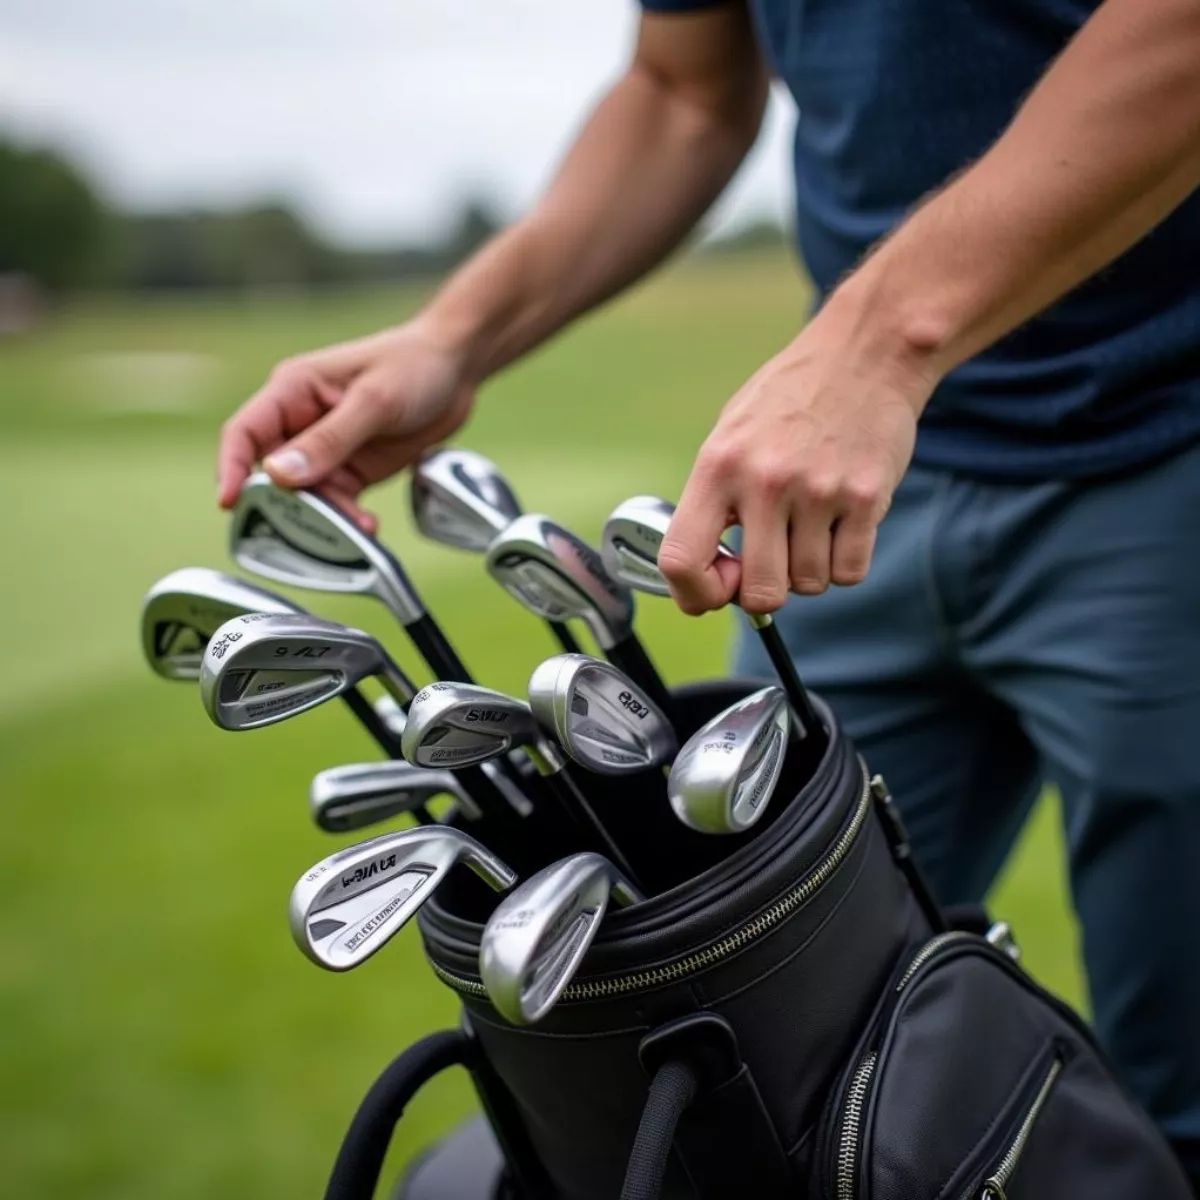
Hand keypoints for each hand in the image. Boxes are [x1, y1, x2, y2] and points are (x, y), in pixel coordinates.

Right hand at [216, 319, 475, 532]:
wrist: (456, 370)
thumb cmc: (413, 366)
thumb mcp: (373, 402)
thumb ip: (330, 439)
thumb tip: (278, 474)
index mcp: (293, 391)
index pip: (244, 433)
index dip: (231, 468)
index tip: (230, 503)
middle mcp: (301, 421)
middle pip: (272, 474)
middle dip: (287, 505)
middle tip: (308, 530)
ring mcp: (327, 448)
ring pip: (307, 495)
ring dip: (326, 518)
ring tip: (356, 529)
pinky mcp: (352, 468)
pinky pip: (338, 502)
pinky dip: (348, 519)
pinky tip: (368, 527)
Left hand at [659, 296, 938, 614]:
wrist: (865, 352)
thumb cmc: (790, 399)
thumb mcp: (730, 435)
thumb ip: (715, 501)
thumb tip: (708, 578)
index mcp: (718, 466)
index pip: (681, 561)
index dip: (693, 595)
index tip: (714, 591)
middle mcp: (764, 481)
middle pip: (759, 593)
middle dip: (762, 593)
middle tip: (771, 563)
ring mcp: (818, 491)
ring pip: (809, 586)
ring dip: (809, 571)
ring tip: (810, 526)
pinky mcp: (866, 497)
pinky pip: (850, 572)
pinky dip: (844, 563)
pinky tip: (840, 526)